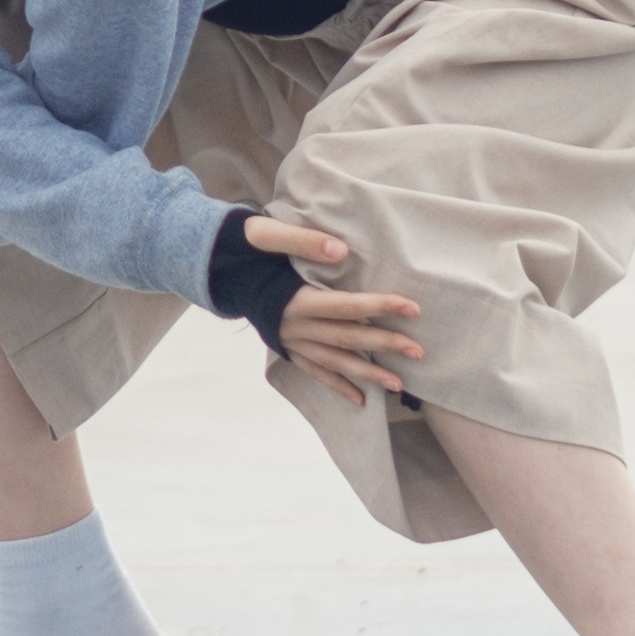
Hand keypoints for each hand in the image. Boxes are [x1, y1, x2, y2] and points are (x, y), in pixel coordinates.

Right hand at [241, 215, 422, 409]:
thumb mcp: (267, 235)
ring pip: (334, 362)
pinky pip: (314, 372)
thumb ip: (303, 242)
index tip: (413, 308)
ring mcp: (291, 341)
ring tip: (399, 384)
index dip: (381, 306)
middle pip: (347, 338)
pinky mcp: (287, 347)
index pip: (346, 305)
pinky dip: (336, 386)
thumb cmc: (243, 248)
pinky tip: (359, 400)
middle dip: (384, 345)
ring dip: (366, 374)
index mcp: (296, 299)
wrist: (215, 270)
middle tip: (419, 351)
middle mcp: (296, 326)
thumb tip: (341, 251)